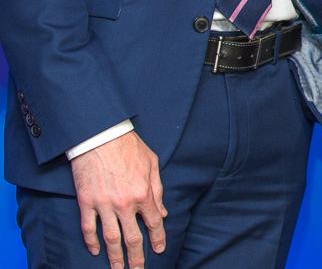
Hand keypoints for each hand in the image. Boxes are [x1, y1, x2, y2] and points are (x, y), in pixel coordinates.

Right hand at [69, 131, 166, 268]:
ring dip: (115, 256)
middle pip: (132, 237)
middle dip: (136, 257)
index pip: (154, 222)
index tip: (159, 249)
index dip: (158, 238)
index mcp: (144, 193)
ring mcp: (104, 204)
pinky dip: (91, 241)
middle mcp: (125, 203)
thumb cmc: (129, 147)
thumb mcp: (152, 164)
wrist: (100, 136)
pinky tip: (95, 251)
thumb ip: (158, 190)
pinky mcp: (86, 202)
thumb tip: (163, 212)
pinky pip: (88, 228)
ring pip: (110, 238)